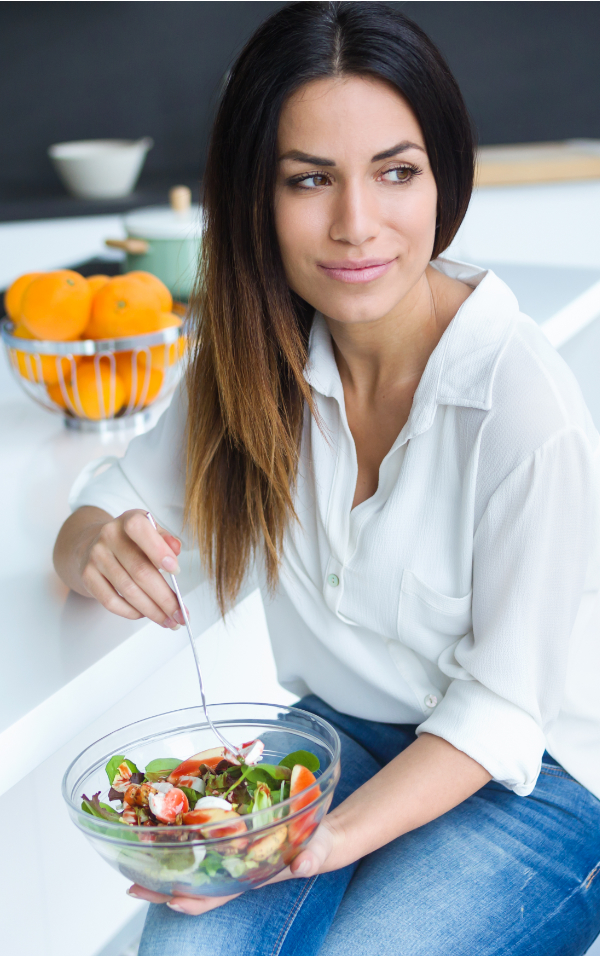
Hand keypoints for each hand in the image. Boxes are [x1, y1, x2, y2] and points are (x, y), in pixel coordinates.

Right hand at [78, 508, 184, 628]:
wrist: (91, 544)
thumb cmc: (129, 541)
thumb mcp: (150, 531)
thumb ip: (165, 539)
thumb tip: (176, 549)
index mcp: (129, 520)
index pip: (140, 530)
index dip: (159, 551)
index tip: (176, 570)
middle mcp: (109, 536)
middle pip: (140, 570)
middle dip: (164, 597)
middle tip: (180, 613)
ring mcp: (96, 556)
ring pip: (128, 590)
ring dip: (152, 610)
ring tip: (168, 619)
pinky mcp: (88, 576)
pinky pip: (110, 601)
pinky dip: (131, 612)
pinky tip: (144, 614)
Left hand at [126, 820, 339, 915]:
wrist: (321, 834)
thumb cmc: (316, 846)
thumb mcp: (318, 849)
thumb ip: (314, 857)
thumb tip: (306, 865)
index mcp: (250, 876)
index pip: (217, 896)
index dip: (193, 901)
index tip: (171, 901)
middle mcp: (233, 867)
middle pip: (193, 884)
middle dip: (162, 887)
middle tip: (132, 884)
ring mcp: (229, 851)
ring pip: (191, 863)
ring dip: (165, 862)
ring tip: (135, 856)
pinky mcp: (229, 832)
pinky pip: (200, 838)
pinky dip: (181, 836)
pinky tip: (164, 825)